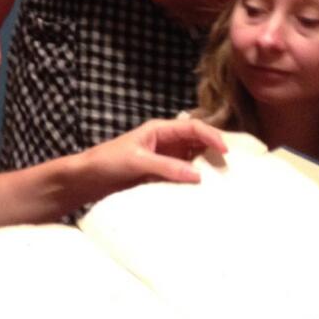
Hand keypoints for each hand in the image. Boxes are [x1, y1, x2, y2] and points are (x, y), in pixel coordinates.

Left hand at [88, 117, 227, 192]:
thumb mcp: (137, 161)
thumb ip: (166, 166)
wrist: (87, 178)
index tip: (226, 151)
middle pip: (197, 142)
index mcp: (159, 130)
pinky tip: (204, 190)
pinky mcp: (161, 174)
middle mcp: (165, 141)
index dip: (212, 136)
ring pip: (193, 159)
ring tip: (223, 180)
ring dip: (206, 167)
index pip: (193, 127)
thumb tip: (198, 175)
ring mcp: (165, 158)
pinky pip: (183, 175)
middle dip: (215, 151)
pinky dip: (194, 181)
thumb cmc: (107, 161)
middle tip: (232, 167)